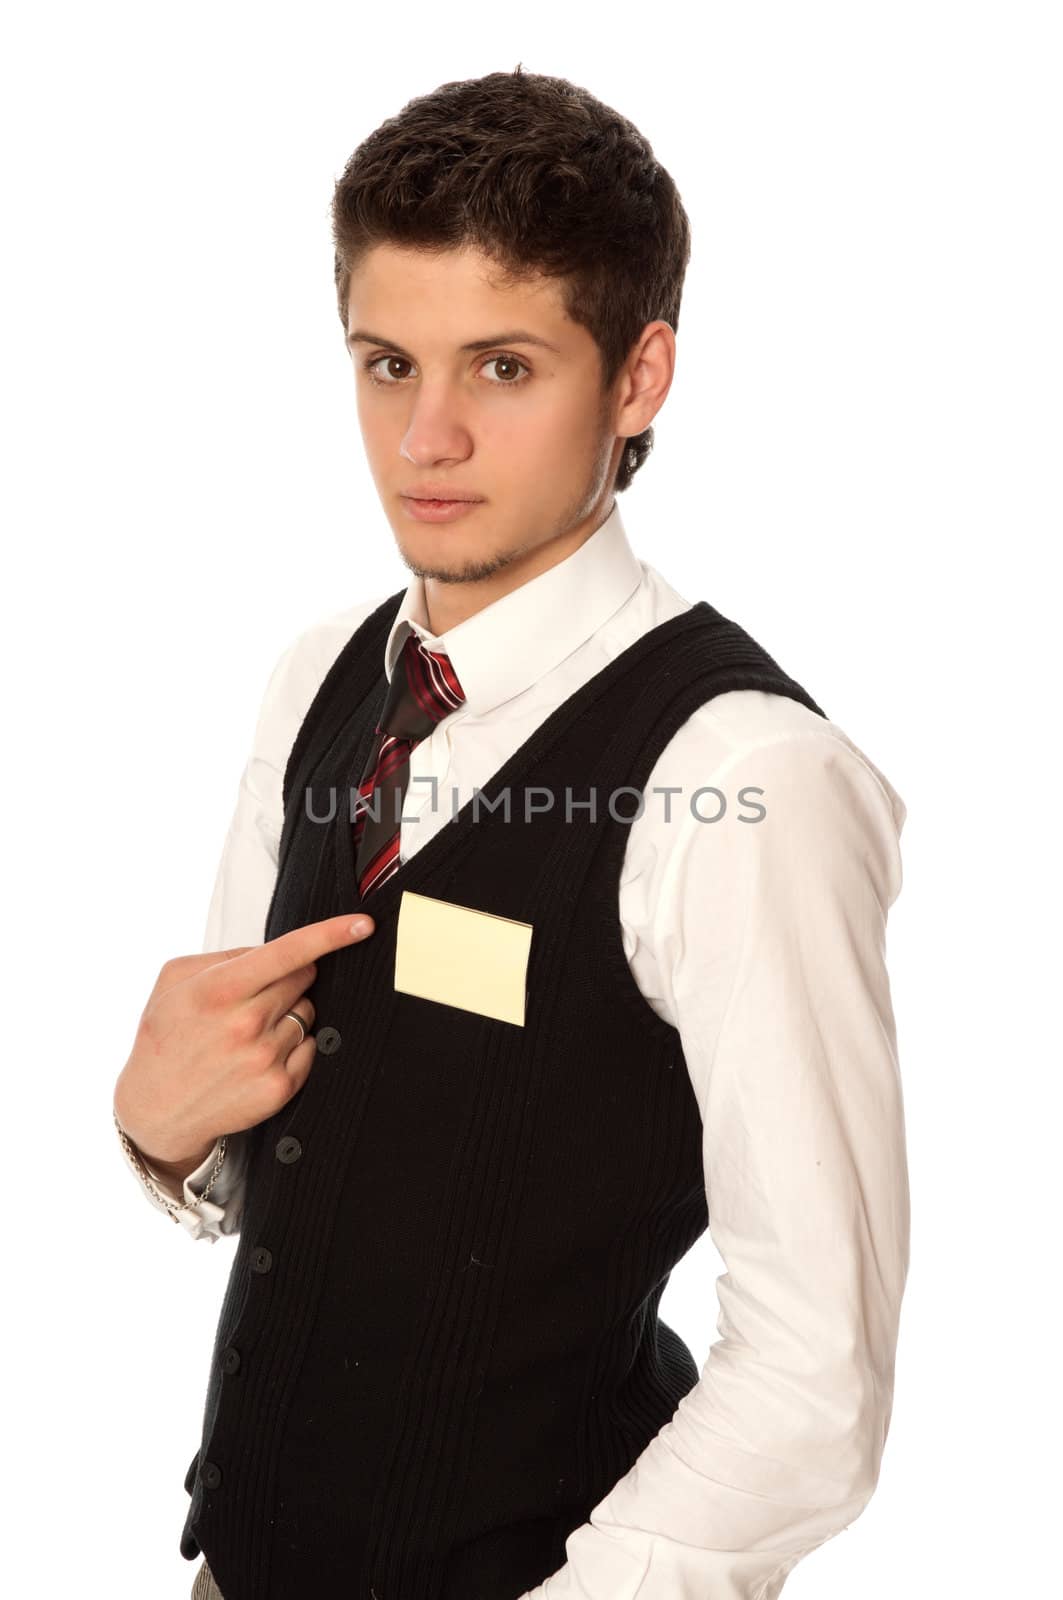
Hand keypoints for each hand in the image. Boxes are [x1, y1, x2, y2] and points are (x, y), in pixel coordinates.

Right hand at [113, 912, 374, 1170]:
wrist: (155, 1108)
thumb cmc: (165, 1037)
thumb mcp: (175, 982)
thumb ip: (226, 956)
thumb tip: (274, 950)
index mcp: (219, 990)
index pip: (288, 952)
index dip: (331, 934)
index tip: (362, 924)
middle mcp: (246, 1023)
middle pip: (303, 979)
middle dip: (288, 979)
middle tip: (255, 999)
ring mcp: (265, 1058)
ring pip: (307, 1013)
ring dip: (287, 1016)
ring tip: (246, 1035)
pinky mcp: (279, 1087)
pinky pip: (309, 1048)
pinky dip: (293, 1046)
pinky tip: (257, 1057)